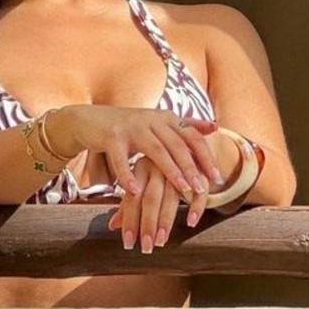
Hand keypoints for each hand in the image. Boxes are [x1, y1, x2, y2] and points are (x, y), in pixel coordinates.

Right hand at [49, 105, 223, 197]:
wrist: (90, 119)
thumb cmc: (128, 127)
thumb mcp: (158, 123)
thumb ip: (185, 125)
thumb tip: (215, 126)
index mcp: (164, 118)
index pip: (191, 136)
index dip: (205, 156)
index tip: (218, 177)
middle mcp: (150, 119)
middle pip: (176, 143)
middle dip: (192, 167)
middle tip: (202, 189)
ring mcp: (130, 127)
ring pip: (155, 149)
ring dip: (171, 170)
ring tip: (182, 189)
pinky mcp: (111, 137)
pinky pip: (121, 158)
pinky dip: (128, 175)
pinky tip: (135, 191)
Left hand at [107, 155, 210, 251]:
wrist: (186, 145)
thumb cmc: (159, 169)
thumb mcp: (141, 182)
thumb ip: (128, 204)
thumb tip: (113, 225)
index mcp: (141, 167)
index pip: (133, 197)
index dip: (130, 220)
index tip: (128, 243)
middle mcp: (158, 165)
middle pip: (151, 197)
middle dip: (148, 224)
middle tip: (146, 247)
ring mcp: (179, 166)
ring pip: (172, 195)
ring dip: (167, 220)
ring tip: (161, 241)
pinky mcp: (200, 170)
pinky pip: (198, 191)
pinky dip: (195, 207)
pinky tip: (191, 223)